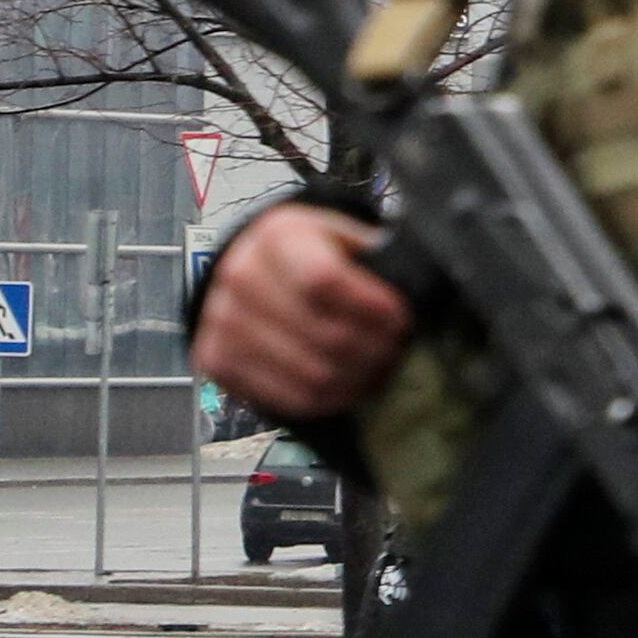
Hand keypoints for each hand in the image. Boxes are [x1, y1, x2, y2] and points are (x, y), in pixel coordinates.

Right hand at [192, 205, 412, 419]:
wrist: (252, 267)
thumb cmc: (311, 252)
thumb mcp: (344, 236)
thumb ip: (376, 258)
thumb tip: (421, 291)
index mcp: (277, 237)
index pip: (325, 281)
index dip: (371, 308)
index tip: (400, 319)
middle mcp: (241, 277)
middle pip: (323, 335)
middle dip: (374, 351)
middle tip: (398, 352)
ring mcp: (223, 321)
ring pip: (310, 375)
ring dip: (357, 381)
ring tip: (379, 370)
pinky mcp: (217, 359)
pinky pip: (287, 398)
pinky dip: (329, 401)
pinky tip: (350, 386)